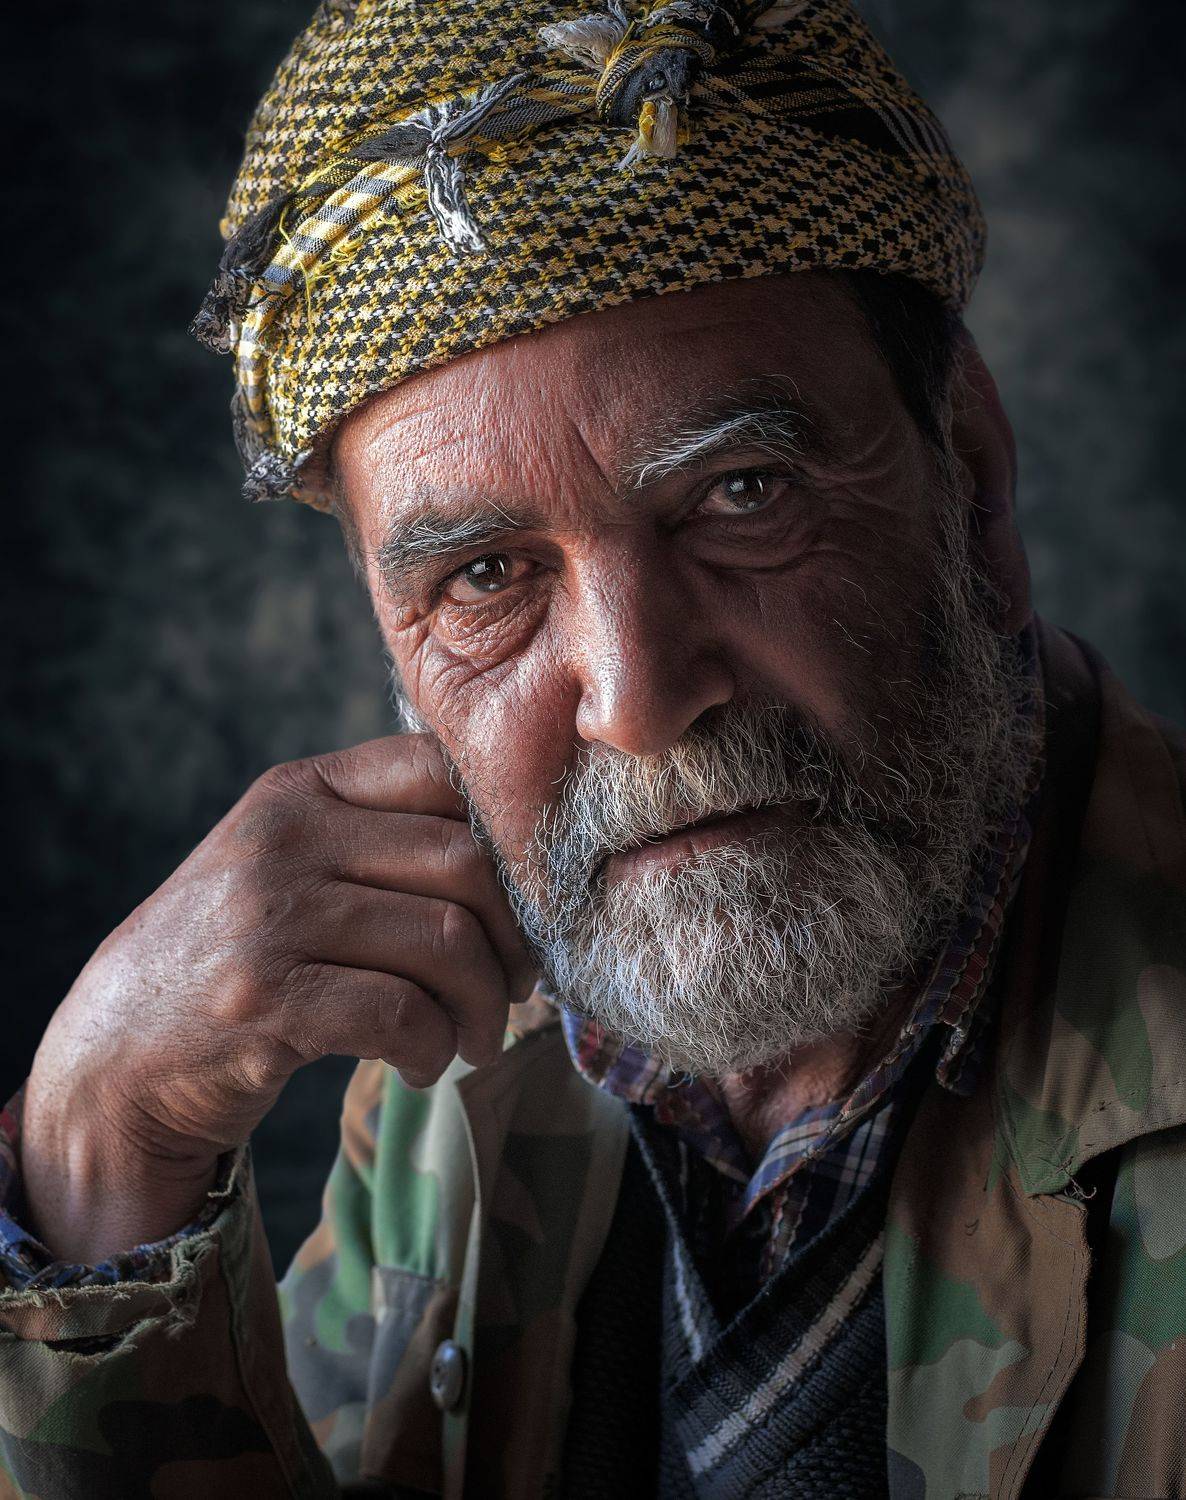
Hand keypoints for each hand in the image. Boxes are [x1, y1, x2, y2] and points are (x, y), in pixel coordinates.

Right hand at [20, 734, 534, 1262]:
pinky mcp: (265, 1001)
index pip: (441, 770)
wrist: (118, 1048)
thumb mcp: (288, 864)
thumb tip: (526, 857)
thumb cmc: (236, 954)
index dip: (511, 837)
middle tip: (521, 984)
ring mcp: (268, 917)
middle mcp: (284, 838)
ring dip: (485, 1006)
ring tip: (476, 1037)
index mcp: (300, 791)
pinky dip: (436, 1048)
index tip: (528, 898)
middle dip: (515, 937)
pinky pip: (403, 1015)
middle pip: (465, 863)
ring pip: (447, 943)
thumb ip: (379, 836)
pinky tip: (426, 1063)